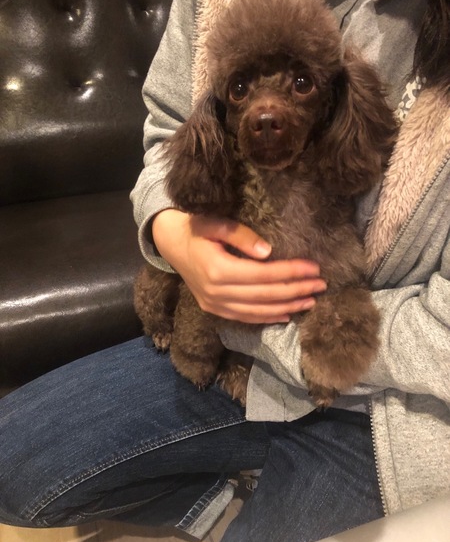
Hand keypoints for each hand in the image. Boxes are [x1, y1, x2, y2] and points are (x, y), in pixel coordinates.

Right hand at [152, 209, 326, 323]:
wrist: (170, 243)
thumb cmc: (196, 227)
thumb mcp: (216, 223)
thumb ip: (240, 235)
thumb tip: (268, 252)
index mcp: (217, 269)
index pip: (264, 274)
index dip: (291, 272)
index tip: (314, 268)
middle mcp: (216, 292)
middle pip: (264, 296)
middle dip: (296, 291)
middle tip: (321, 286)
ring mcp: (214, 304)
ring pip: (257, 311)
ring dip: (287, 307)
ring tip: (310, 301)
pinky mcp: (213, 309)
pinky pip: (245, 318)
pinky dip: (267, 318)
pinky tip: (286, 315)